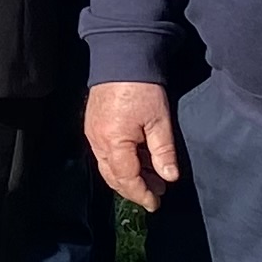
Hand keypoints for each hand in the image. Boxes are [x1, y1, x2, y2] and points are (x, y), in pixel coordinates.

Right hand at [85, 81, 180, 209]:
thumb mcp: (160, 120)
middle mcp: (97, 141)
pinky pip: (104, 154)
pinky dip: (120, 162)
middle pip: (113, 177)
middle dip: (135, 189)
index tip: (156, 203)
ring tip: (152, 177)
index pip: (127, 179)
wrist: (121, 57)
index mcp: (114, 142)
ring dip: (128, 176)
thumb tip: (169, 177)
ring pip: (107, 166)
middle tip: (157, 192)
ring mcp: (92, 133)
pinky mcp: (93, 126)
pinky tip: (138, 159)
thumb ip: (163, 151)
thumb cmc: (142, 87)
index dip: (142, 194)